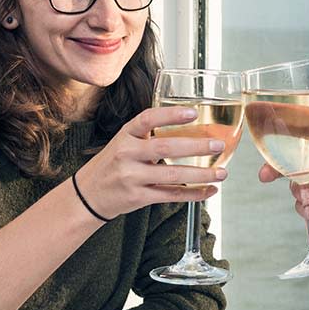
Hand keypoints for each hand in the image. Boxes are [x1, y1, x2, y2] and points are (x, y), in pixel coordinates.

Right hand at [78, 106, 227, 215]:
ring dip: (201, 174)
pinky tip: (209, 191)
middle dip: (196, 147)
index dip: (170, 115)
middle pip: (166, 147)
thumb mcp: (122, 142)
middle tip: (218, 145)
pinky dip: (193, 194)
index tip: (193, 113)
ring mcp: (131, 177)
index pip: (147, 119)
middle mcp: (127, 154)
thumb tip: (189, 126)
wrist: (86, 195)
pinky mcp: (137, 197)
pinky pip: (170, 195)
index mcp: (125, 136)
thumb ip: (148, 135)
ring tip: (222, 173)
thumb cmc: (112, 165)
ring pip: (172, 175)